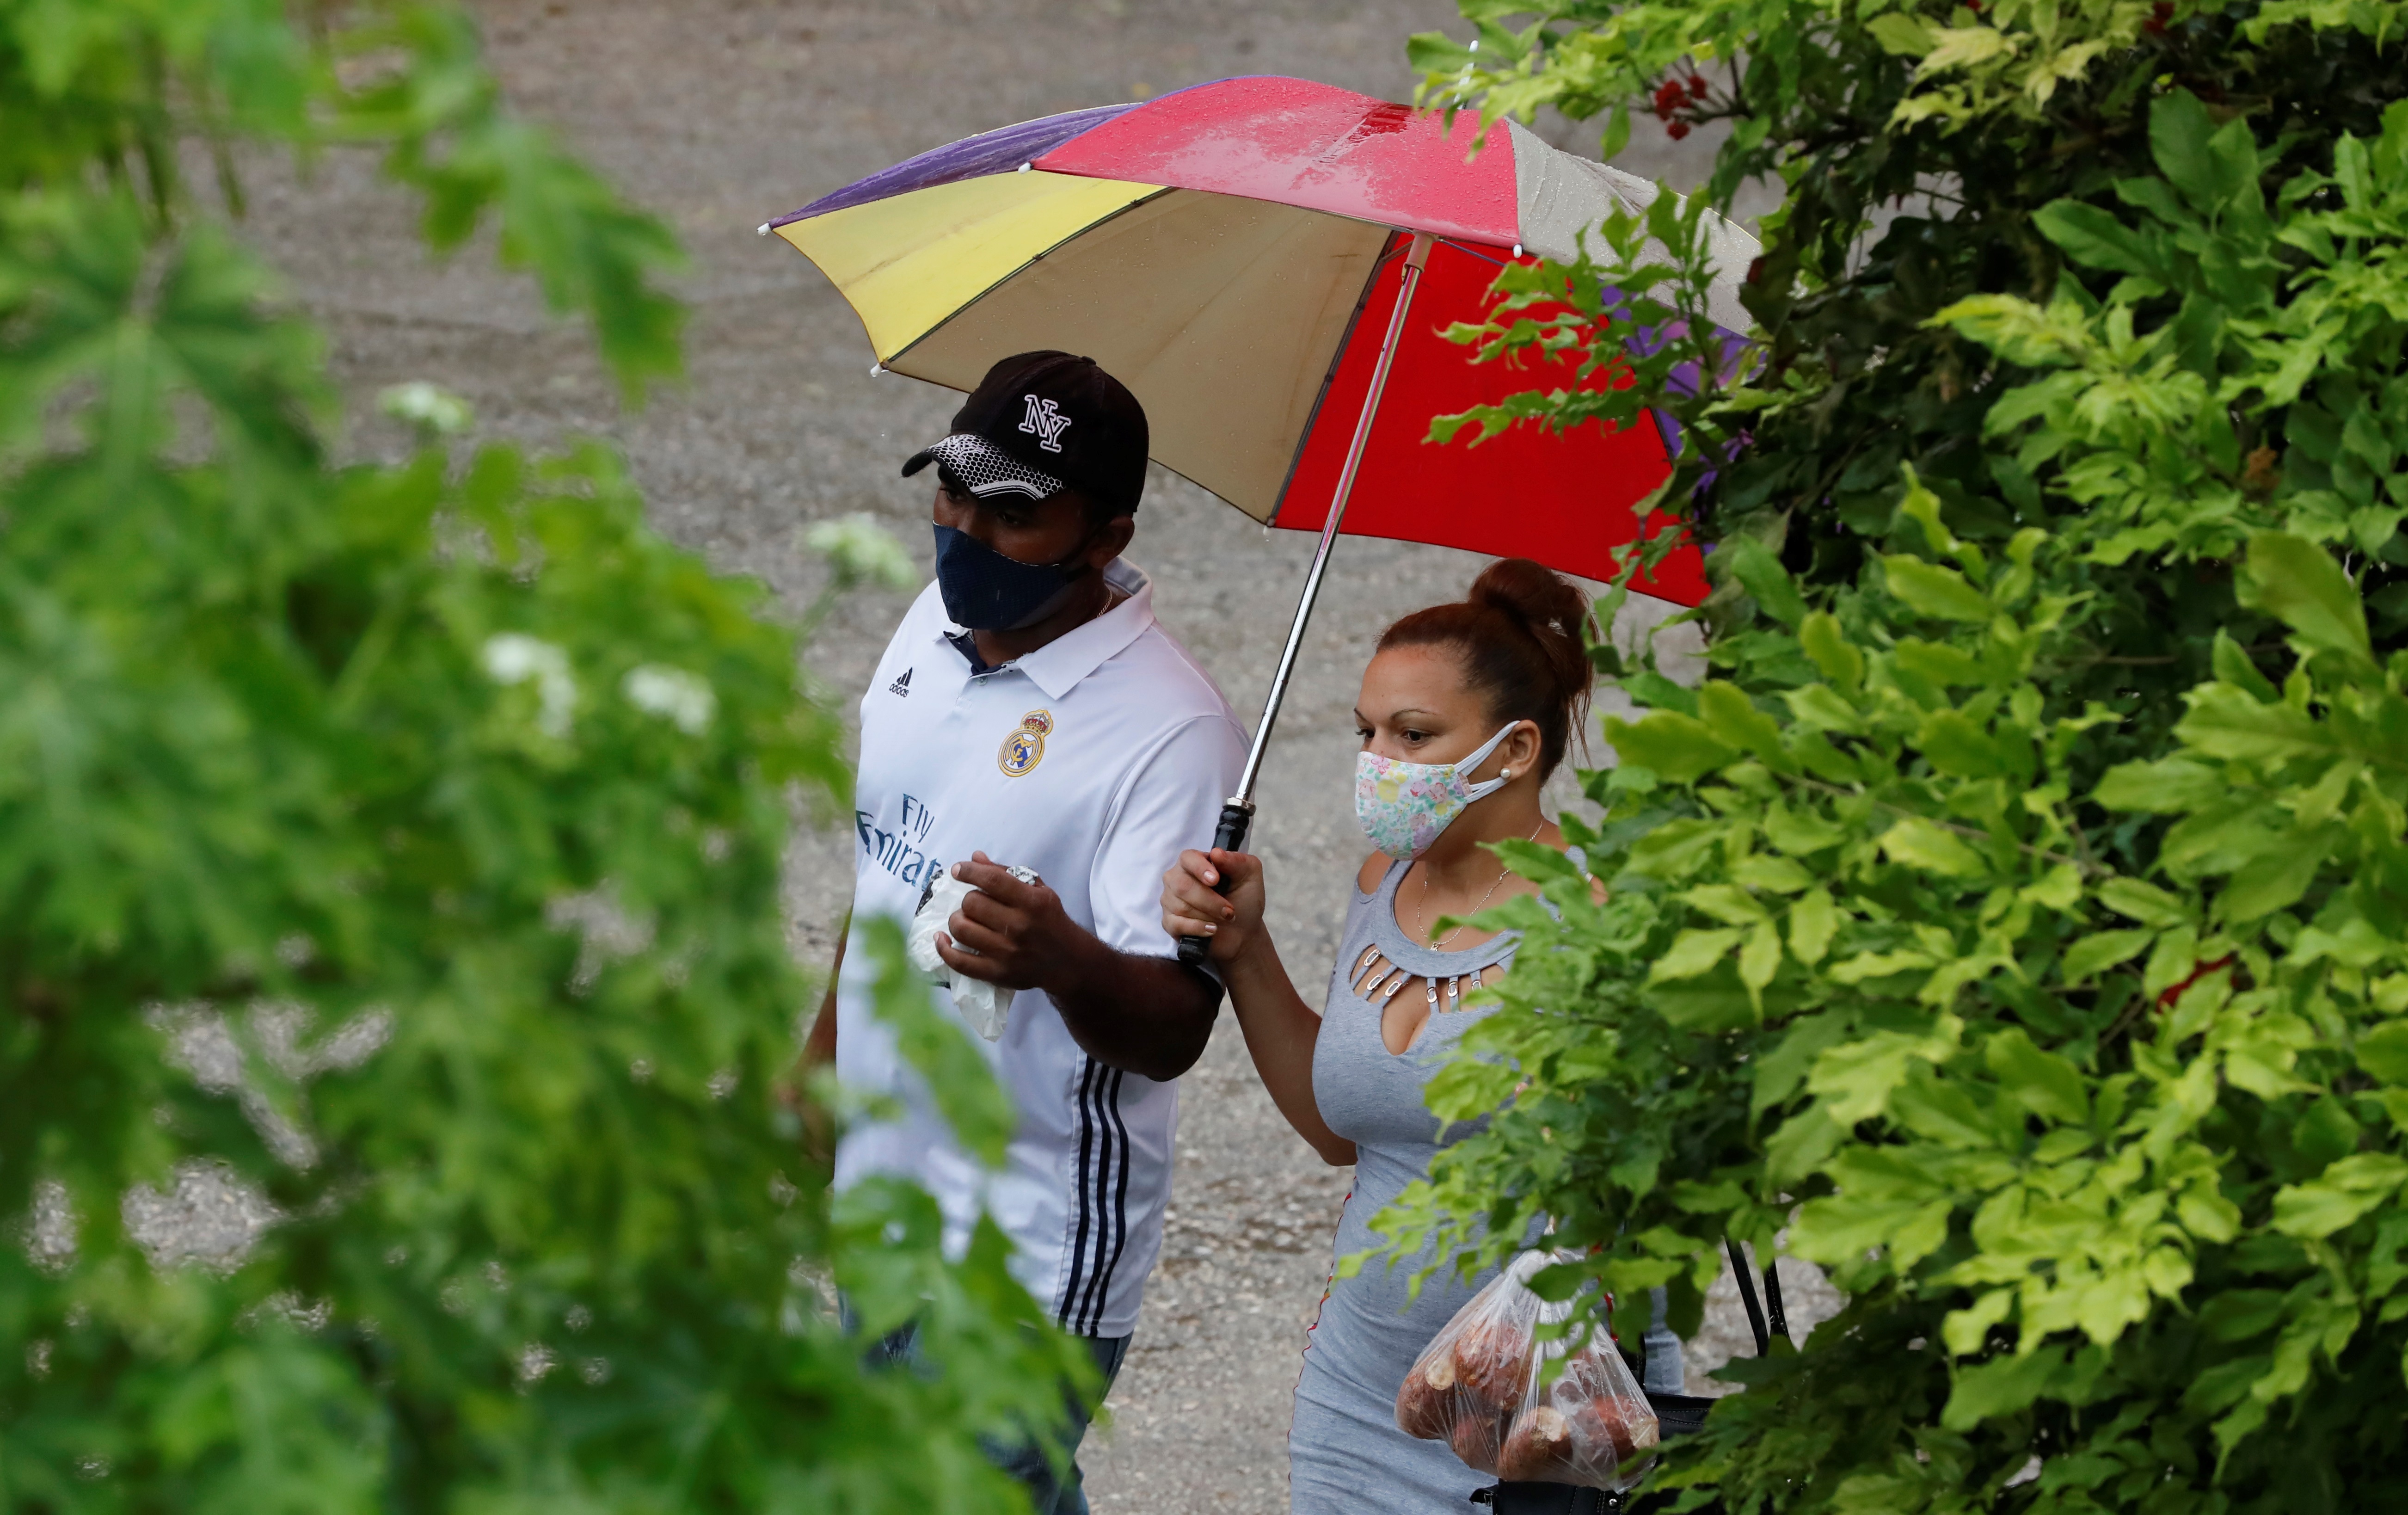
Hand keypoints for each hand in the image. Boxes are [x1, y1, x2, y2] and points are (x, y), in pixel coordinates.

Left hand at [934, 852, 1088, 991]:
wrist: (1067, 961)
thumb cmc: (1050, 920)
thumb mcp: (1039, 891)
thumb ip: (1007, 873)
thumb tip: (975, 857)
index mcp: (1032, 902)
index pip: (992, 880)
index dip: (969, 871)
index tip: (958, 870)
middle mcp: (1019, 927)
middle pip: (972, 904)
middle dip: (968, 899)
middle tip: (974, 904)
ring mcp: (1007, 953)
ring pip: (961, 929)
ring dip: (957, 920)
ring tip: (964, 919)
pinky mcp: (997, 973)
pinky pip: (959, 962)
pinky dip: (944, 949)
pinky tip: (941, 938)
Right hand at [1159, 848, 1265, 964]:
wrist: (1244, 931)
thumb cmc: (1244, 899)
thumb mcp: (1250, 876)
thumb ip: (1237, 861)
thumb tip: (1216, 853)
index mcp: (1195, 862)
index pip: (1187, 858)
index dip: (1200, 868)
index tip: (1216, 880)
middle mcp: (1178, 878)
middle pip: (1182, 886)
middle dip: (1210, 901)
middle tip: (1229, 911)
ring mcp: (1171, 900)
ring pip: (1181, 907)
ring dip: (1208, 915)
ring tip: (1225, 919)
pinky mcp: (1170, 922)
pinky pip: (1176, 924)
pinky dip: (1197, 928)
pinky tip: (1212, 929)